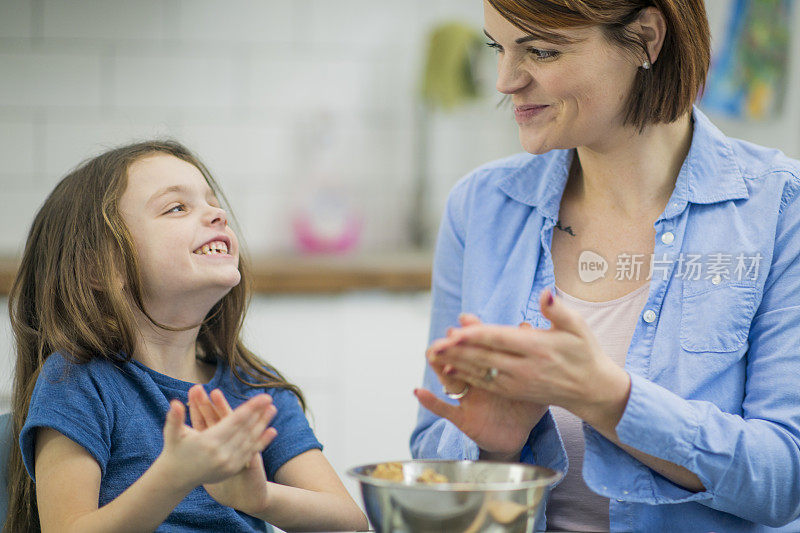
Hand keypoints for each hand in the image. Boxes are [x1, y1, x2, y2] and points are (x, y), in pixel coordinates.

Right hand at [187, 385, 277, 514]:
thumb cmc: (174, 451)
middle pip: (246, 430)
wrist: (177, 478)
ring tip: (273, 410)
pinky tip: (271, 431)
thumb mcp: (172, 434)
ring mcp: (228, 463)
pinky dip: (261, 442)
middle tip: (270, 398)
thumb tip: (175, 403)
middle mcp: (221, 454)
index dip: (250, 408)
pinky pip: (249, 453)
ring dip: (263, 424)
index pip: (235, 421)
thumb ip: (174, 418)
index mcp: (208, 442)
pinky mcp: (232, 469)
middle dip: (259, 413)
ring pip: (250, 440)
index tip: (263, 397)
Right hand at [415, 314, 547, 459]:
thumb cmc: (524, 405)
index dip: (472, 332)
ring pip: (449, 380)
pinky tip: (418, 391)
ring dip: (439, 367)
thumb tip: (527, 325)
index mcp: (491, 368)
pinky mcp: (463, 418)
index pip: (480, 346)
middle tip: (451, 334)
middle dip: (455, 345)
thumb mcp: (531, 382)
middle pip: (461, 359)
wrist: (516, 435)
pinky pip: (444, 410)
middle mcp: (475, 380)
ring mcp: (467, 398)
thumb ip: (530, 357)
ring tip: (431, 354)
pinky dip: (431, 402)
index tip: (466, 319)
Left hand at [432, 289, 630, 433]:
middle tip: (434, 343)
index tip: (455, 330)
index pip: (500, 340)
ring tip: (434, 354)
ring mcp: (518, 383)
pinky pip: (486, 384)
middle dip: (458, 351)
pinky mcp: (515, 391)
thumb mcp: (579, 327)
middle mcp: (525, 368)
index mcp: (538, 348)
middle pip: (485, 357)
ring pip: (481, 371)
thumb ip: (558, 311)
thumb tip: (545, 293)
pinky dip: (467, 376)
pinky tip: (449, 369)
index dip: (476, 335)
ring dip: (456, 363)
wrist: (592, 390)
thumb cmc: (584, 352)